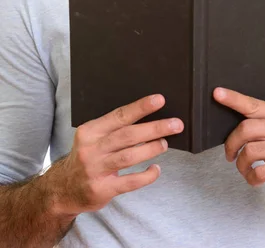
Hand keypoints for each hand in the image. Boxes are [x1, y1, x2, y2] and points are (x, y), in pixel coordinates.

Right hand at [48, 95, 183, 215]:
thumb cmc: (87, 157)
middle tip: (176, 124)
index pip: (119, 115)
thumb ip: (114, 128)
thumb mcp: (92, 137)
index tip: (159, 100)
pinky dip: (146, 176)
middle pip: (128, 135)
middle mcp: (91, 149)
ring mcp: (96, 170)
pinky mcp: (102, 189)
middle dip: (155, 128)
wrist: (62, 189)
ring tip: (165, 143)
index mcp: (90, 131)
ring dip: (151, 148)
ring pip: (129, 156)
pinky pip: (130, 182)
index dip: (141, 107)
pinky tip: (155, 169)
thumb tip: (149, 117)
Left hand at [213, 87, 264, 203]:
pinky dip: (251, 178)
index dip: (234, 99)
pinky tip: (255, 178)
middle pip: (246, 129)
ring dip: (241, 164)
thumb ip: (264, 124)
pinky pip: (259, 172)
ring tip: (244, 168)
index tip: (217, 93)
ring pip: (250, 151)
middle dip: (231, 143)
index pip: (253, 105)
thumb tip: (234, 125)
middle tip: (230, 153)